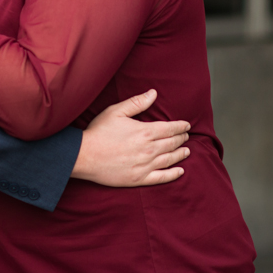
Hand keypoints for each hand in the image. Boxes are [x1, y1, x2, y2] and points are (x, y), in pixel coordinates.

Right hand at [71, 90, 190, 186]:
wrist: (85, 156)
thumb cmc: (98, 132)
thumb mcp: (116, 111)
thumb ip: (137, 102)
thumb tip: (154, 93)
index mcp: (145, 132)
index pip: (170, 128)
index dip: (180, 126)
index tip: (186, 125)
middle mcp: (149, 149)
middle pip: (172, 143)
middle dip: (181, 138)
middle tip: (186, 136)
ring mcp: (145, 166)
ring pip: (170, 159)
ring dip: (181, 154)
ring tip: (187, 150)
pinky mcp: (139, 179)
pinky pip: (162, 177)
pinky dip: (173, 174)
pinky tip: (180, 171)